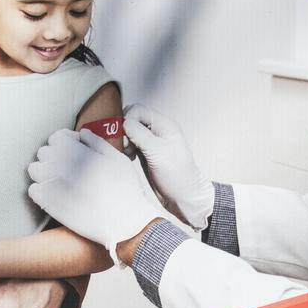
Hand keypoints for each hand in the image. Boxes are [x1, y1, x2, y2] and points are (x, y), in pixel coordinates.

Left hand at [26, 130, 168, 261]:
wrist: (125, 222)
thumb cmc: (126, 190)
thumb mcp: (118, 159)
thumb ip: (97, 142)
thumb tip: (82, 134)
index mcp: (78, 151)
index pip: (56, 138)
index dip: (63, 144)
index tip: (71, 154)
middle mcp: (62, 164)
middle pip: (43, 153)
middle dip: (53, 158)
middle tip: (66, 170)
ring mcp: (54, 183)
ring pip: (34, 170)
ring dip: (43, 173)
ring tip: (58, 182)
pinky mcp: (49, 203)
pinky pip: (34, 190)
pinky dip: (40, 191)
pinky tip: (54, 196)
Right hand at [121, 103, 213, 228]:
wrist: (184, 197)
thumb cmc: (176, 175)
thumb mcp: (157, 152)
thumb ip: (140, 134)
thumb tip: (124, 122)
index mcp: (164, 125)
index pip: (138, 110)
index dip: (127, 120)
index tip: (125, 138)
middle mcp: (158, 130)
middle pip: (132, 118)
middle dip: (123, 130)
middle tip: (126, 146)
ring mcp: (152, 141)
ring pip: (130, 130)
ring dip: (124, 140)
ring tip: (129, 153)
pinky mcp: (147, 152)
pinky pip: (131, 142)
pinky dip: (126, 147)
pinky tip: (130, 157)